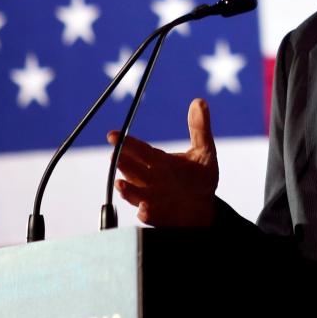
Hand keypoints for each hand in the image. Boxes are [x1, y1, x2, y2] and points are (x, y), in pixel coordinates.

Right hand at [107, 98, 218, 226]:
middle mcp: (151, 179)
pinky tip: (144, 209)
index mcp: (159, 161)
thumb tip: (200, 101)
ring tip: (121, 184)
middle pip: (132, 169)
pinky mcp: (159, 216)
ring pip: (134, 192)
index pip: (139, 149)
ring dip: (127, 189)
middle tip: (115, 156)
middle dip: (122, 163)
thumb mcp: (204, 151)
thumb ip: (200, 128)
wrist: (204, 208)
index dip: (126, 142)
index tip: (112, 135)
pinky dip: (145, 212)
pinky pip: (149, 215)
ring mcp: (152, 198)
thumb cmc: (199, 178)